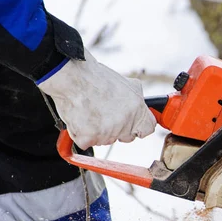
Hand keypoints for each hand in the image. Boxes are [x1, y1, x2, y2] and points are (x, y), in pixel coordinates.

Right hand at [37, 50, 155, 149]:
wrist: (74, 77)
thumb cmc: (97, 78)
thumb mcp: (128, 84)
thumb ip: (137, 100)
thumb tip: (141, 107)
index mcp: (137, 111)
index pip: (147, 129)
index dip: (139, 127)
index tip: (133, 125)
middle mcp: (125, 124)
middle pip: (127, 137)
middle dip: (118, 130)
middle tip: (105, 115)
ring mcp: (108, 133)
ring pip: (106, 140)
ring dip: (98, 131)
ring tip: (91, 111)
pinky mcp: (89, 138)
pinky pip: (87, 142)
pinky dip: (82, 134)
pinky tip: (80, 118)